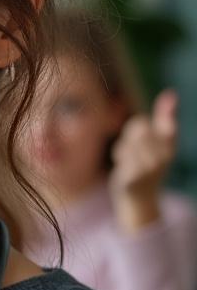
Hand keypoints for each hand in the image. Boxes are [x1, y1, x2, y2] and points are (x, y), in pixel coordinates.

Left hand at [109, 89, 178, 232]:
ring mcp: (148, 168)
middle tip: (135, 148)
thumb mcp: (161, 140)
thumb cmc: (148, 161)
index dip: (167, 113)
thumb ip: (165, 117)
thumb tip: (171, 93)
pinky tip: (124, 167)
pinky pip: (120, 153)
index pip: (170, 125)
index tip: (170, 95)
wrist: (140, 196)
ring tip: (130, 158)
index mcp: (171, 146)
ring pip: (127, 139)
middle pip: (138, 125)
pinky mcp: (133, 177)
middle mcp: (163, 157)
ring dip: (124, 146)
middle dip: (131, 133)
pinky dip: (119, 156)